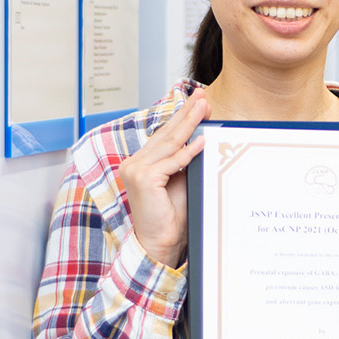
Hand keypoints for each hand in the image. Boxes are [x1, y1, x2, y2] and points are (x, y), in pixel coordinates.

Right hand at [118, 90, 208, 267]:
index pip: (165, 136)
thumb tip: (202, 136)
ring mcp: (136, 170)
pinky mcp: (143, 179)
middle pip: (167, 134)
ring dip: (189, 124)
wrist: (161, 243)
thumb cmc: (172, 217)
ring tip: (204, 107)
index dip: (182, 118)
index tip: (199, 102)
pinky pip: (172, 162)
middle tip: (203, 95)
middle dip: (187, 113)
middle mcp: (134, 163)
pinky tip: (202, 140)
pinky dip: (188, 152)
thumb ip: (185, 160)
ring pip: (169, 143)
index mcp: (141, 162)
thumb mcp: (182, 181)